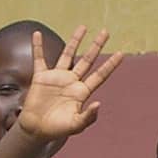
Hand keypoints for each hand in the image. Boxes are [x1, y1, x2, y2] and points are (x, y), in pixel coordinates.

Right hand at [16, 26, 123, 143]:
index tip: (121, 54)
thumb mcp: (75, 125)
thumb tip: (98, 104)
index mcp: (82, 92)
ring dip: (75, 41)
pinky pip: (39, 58)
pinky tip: (37, 34)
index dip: (110, 65)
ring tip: (83, 27)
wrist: (36, 129)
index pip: (100, 75)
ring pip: (68, 54)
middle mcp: (71, 81)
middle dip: (96, 46)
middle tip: (106, 32)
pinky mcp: (41, 77)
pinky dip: (38, 47)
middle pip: (87, 60)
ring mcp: (57, 77)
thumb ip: (88, 117)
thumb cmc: (57, 129)